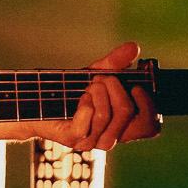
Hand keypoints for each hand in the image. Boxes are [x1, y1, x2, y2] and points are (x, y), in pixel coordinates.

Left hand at [36, 41, 160, 151]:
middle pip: (129, 114)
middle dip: (116, 89)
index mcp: (122, 126)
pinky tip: (80, 97)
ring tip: (88, 86)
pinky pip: (89, 119)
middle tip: (101, 79)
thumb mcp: (96, 74)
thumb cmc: (69, 90)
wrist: (38, 101)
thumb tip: (135, 46)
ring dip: (98, 93)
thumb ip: (116, 62)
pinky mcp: (75, 139)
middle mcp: (111, 137)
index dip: (148, 106)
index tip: (135, 86)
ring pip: (107, 116)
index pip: (150, 127)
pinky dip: (86, 103)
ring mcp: (93, 141)